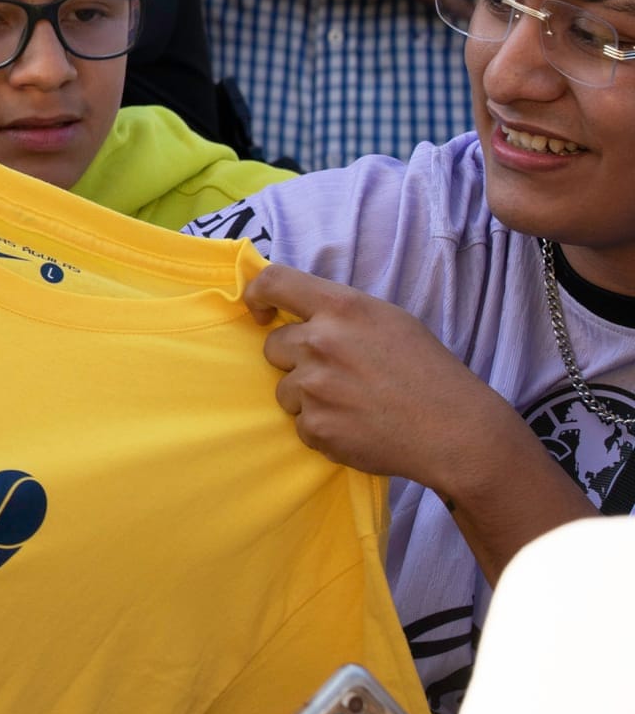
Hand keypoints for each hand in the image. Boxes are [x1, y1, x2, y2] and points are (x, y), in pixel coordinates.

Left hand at [245, 264, 514, 495]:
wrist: (455, 431)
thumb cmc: (427, 371)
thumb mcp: (387, 320)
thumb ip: (338, 313)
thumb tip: (295, 314)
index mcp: (342, 308)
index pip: (274, 282)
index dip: (257, 295)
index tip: (260, 313)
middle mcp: (321, 342)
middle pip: (273, 346)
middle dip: (295, 360)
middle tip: (337, 374)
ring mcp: (315, 387)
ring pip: (285, 389)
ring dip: (309, 398)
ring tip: (353, 404)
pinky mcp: (316, 427)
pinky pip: (301, 425)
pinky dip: (323, 429)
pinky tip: (358, 427)